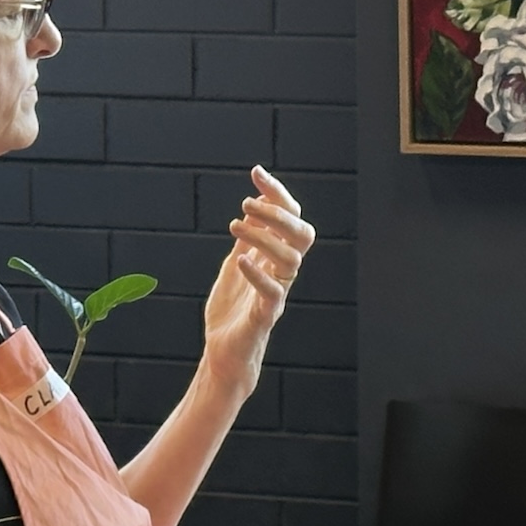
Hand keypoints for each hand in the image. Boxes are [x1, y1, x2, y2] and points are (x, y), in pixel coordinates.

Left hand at [202, 165, 314, 394]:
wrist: (223, 353)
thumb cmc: (232, 311)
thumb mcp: (236, 264)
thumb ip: (248, 238)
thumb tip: (255, 205)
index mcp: (276, 258)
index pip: (291, 218)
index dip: (278, 193)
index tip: (256, 173)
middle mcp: (282, 273)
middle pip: (302, 235)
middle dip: (279, 213)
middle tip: (247, 203)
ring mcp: (275, 294)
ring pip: (291, 260)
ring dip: (264, 238)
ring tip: (235, 226)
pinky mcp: (264, 316)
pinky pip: (272, 293)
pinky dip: (257, 274)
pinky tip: (239, 261)